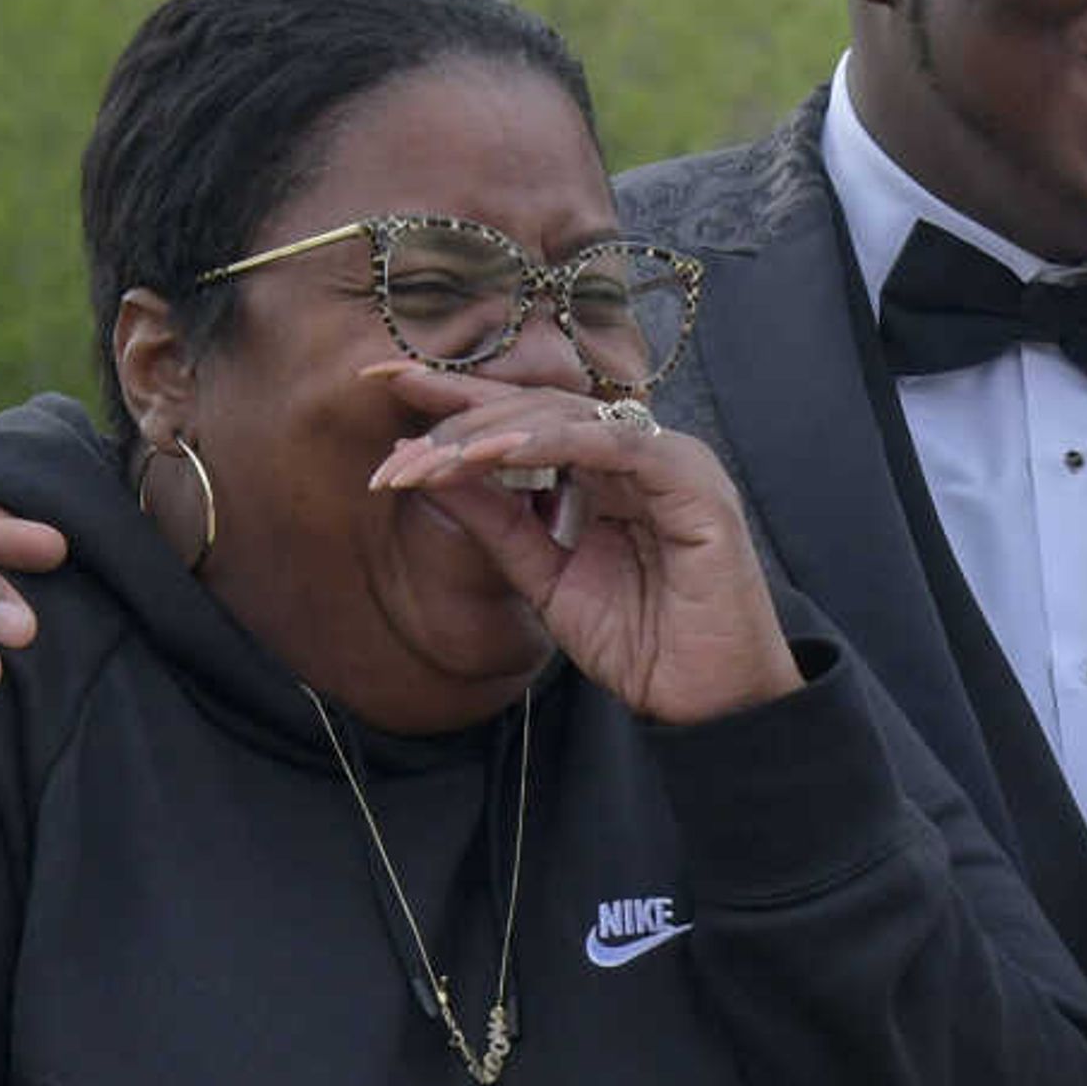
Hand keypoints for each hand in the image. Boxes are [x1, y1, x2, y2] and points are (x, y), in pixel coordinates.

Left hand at [361, 365, 803, 723]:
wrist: (708, 704)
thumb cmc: (644, 645)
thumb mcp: (545, 580)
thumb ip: (499, 525)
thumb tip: (432, 476)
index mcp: (607, 471)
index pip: (524, 417)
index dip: (453, 395)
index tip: (378, 382)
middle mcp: (639, 454)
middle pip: (538, 408)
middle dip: (456, 422)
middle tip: (394, 460)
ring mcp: (671, 461)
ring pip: (568, 418)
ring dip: (489, 436)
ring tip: (428, 461)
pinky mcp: (693, 483)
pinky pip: (613, 446)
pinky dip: (552, 445)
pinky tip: (495, 455)